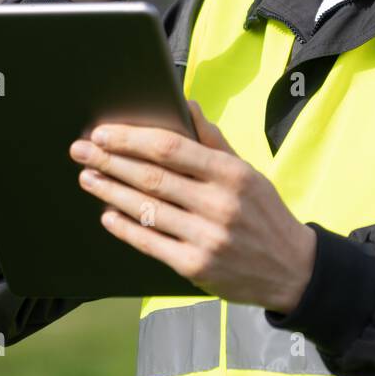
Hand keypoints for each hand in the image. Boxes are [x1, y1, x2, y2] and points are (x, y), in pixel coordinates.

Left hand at [68, 100, 315, 312]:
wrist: (293, 270)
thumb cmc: (264, 213)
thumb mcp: (248, 171)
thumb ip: (214, 140)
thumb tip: (187, 105)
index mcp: (231, 174)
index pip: (171, 148)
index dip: (132, 139)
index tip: (104, 132)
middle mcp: (219, 204)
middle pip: (151, 177)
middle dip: (110, 161)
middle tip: (81, 151)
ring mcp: (207, 237)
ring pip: (146, 209)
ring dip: (110, 191)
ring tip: (88, 178)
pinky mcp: (196, 267)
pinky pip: (151, 243)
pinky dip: (125, 227)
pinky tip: (108, 214)